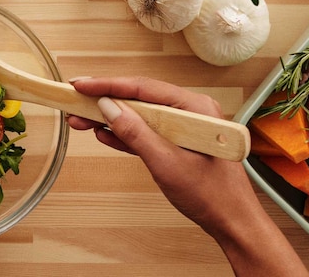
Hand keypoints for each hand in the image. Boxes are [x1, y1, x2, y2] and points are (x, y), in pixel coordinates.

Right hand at [67, 76, 308, 276]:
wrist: (234, 225)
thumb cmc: (214, 196)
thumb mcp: (167, 163)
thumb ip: (136, 133)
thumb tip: (108, 107)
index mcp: (195, 107)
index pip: (143, 88)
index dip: (108, 85)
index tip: (81, 85)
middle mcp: (190, 110)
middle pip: (138, 99)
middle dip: (104, 102)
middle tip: (74, 102)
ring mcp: (183, 126)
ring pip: (138, 115)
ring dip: (109, 118)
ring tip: (80, 120)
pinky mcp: (177, 142)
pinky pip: (145, 131)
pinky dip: (124, 133)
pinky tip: (102, 133)